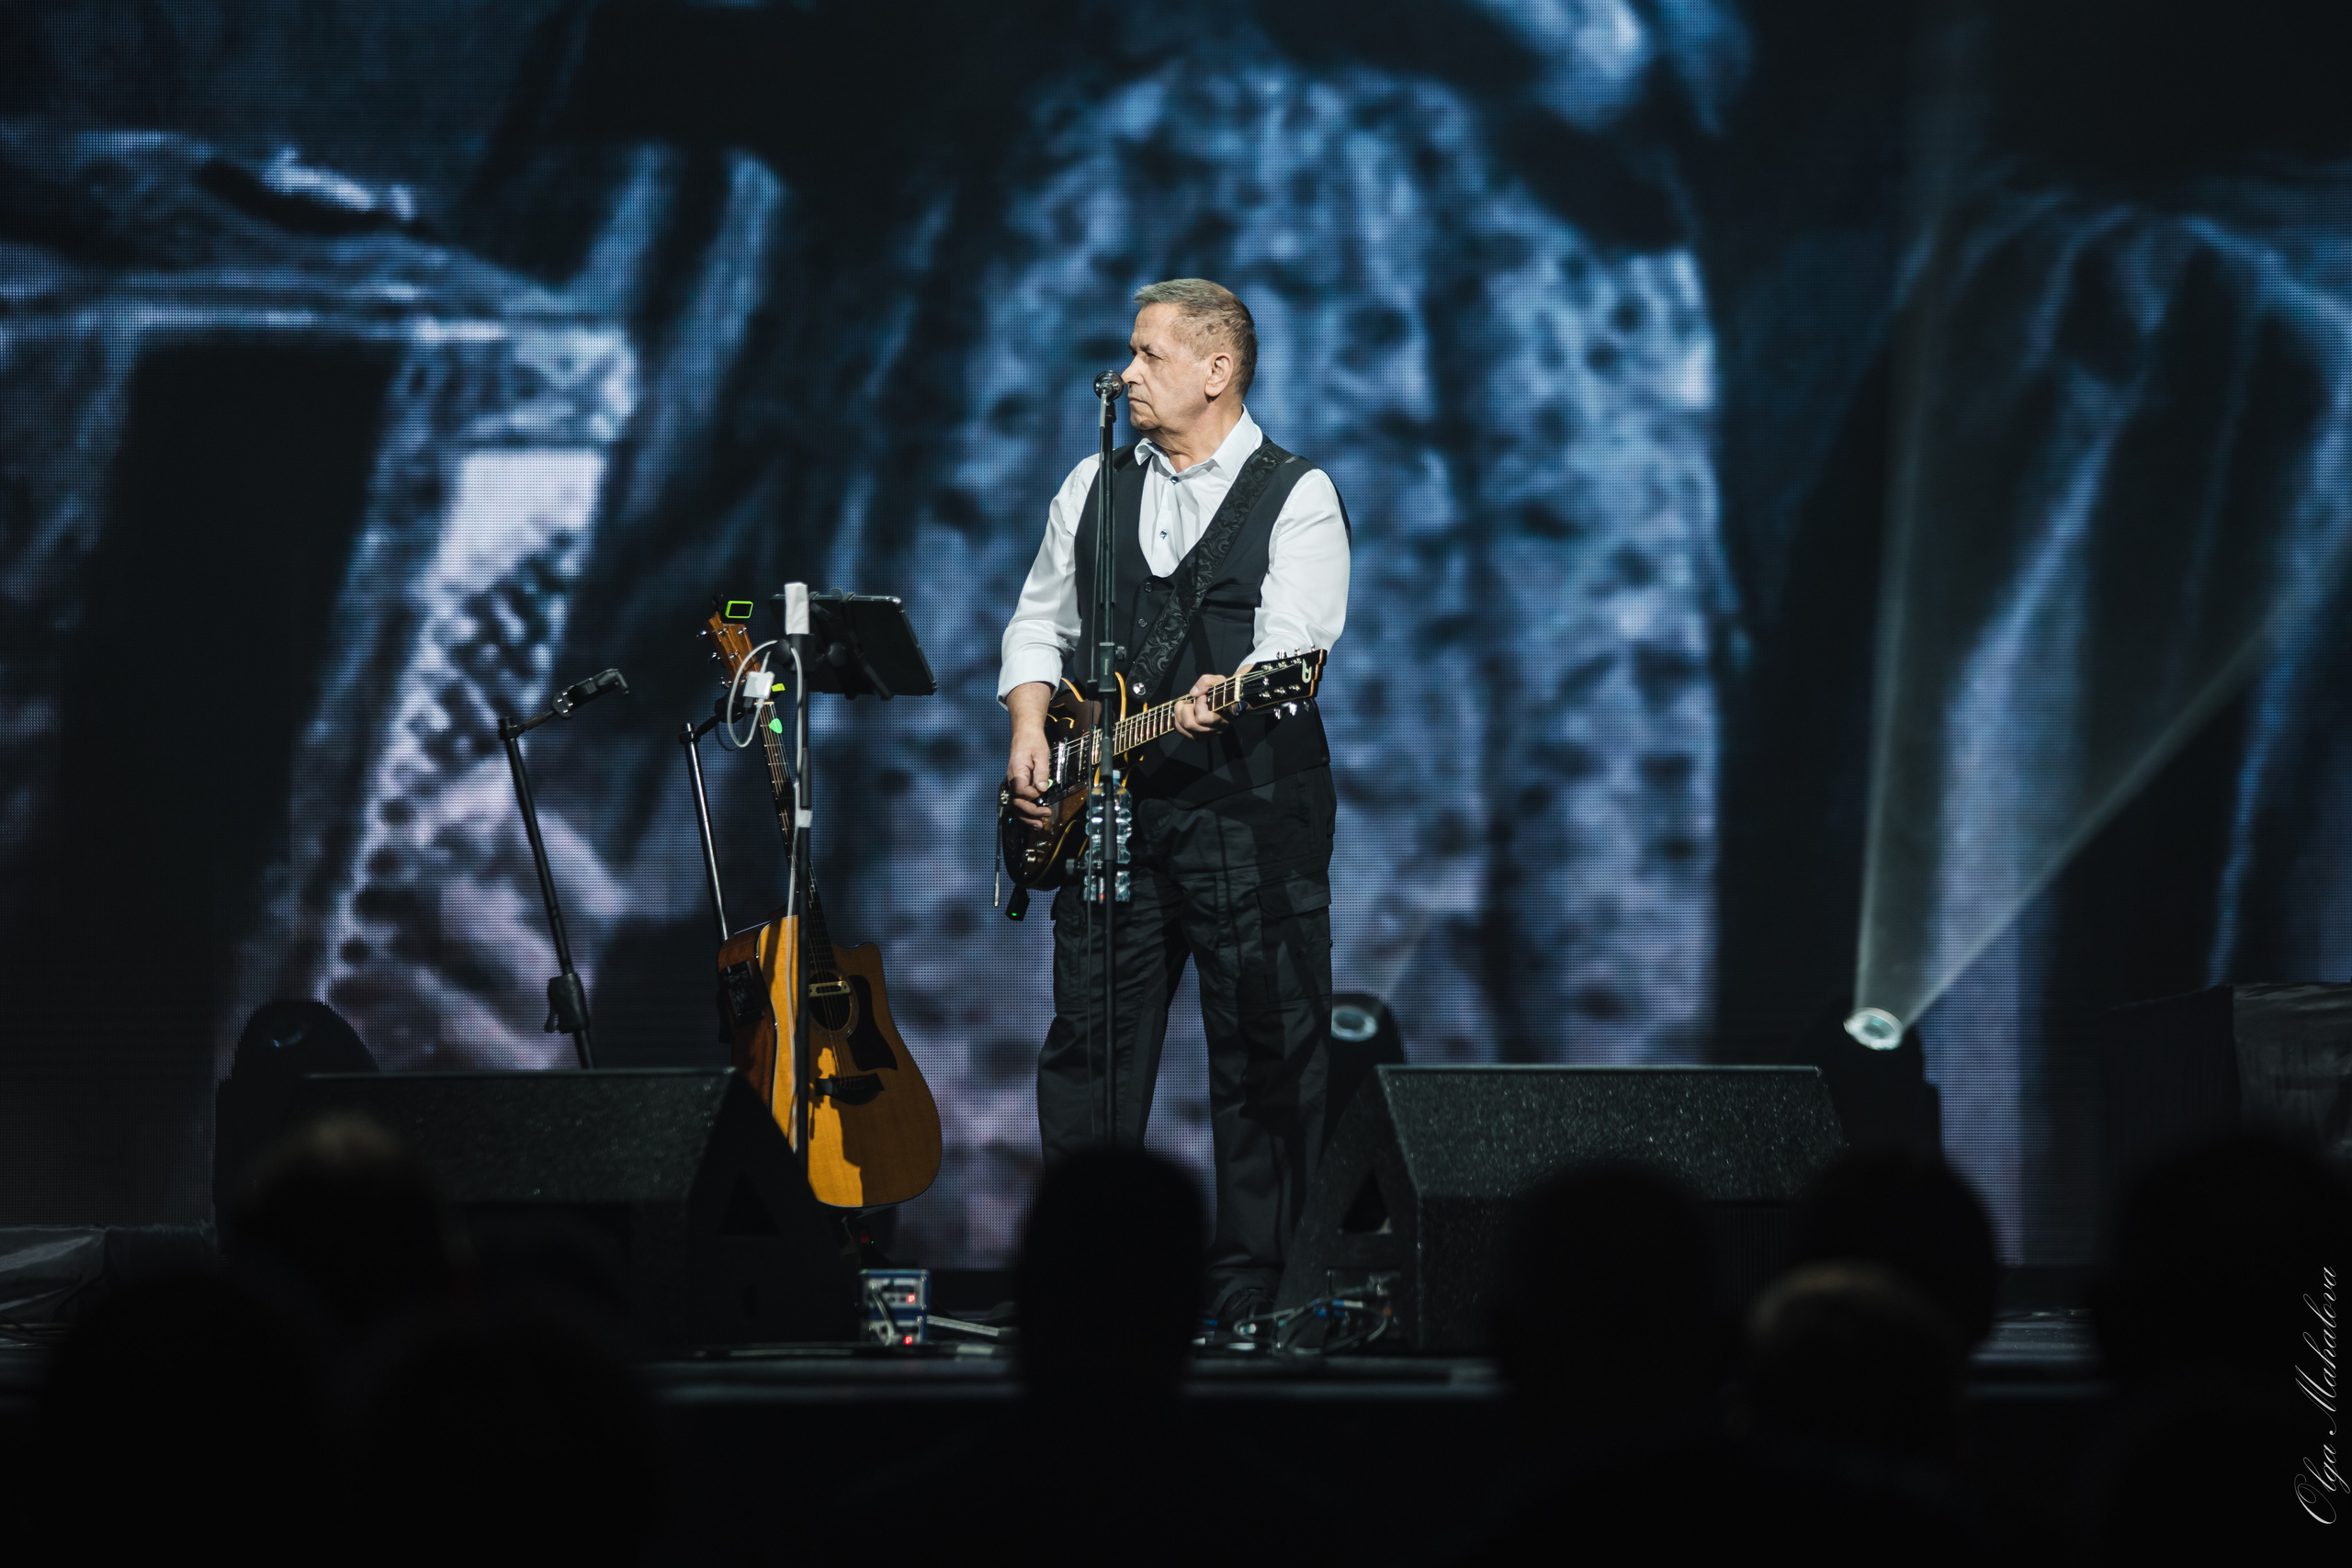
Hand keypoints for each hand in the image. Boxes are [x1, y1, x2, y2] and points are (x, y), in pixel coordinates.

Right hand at [1005, 683, 1055, 826]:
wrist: (1025, 733)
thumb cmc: (1033, 742)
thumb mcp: (1041, 754)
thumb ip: (1042, 772)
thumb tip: (1042, 789)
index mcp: (1016, 771)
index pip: (1020, 791)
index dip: (1031, 796)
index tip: (1042, 794)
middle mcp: (1011, 779)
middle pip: (1016, 802)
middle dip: (1030, 812)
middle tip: (1045, 816)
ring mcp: (1013, 783)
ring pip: (1016, 805)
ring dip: (1026, 817)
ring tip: (1038, 825)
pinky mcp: (1017, 784)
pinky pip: (1019, 801)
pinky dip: (1025, 811)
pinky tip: (1034, 818)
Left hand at [1172, 667, 1245, 739]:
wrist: (1229, 703)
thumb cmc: (1224, 692)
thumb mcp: (1219, 681)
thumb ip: (1206, 682)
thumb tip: (1193, 694)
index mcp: (1224, 718)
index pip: (1202, 717)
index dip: (1199, 704)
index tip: (1203, 696)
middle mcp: (1215, 730)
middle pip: (1189, 724)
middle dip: (1186, 708)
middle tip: (1192, 701)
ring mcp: (1206, 736)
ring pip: (1182, 727)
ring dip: (1180, 712)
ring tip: (1189, 705)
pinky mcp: (1197, 737)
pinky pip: (1180, 729)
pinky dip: (1179, 718)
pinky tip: (1187, 712)